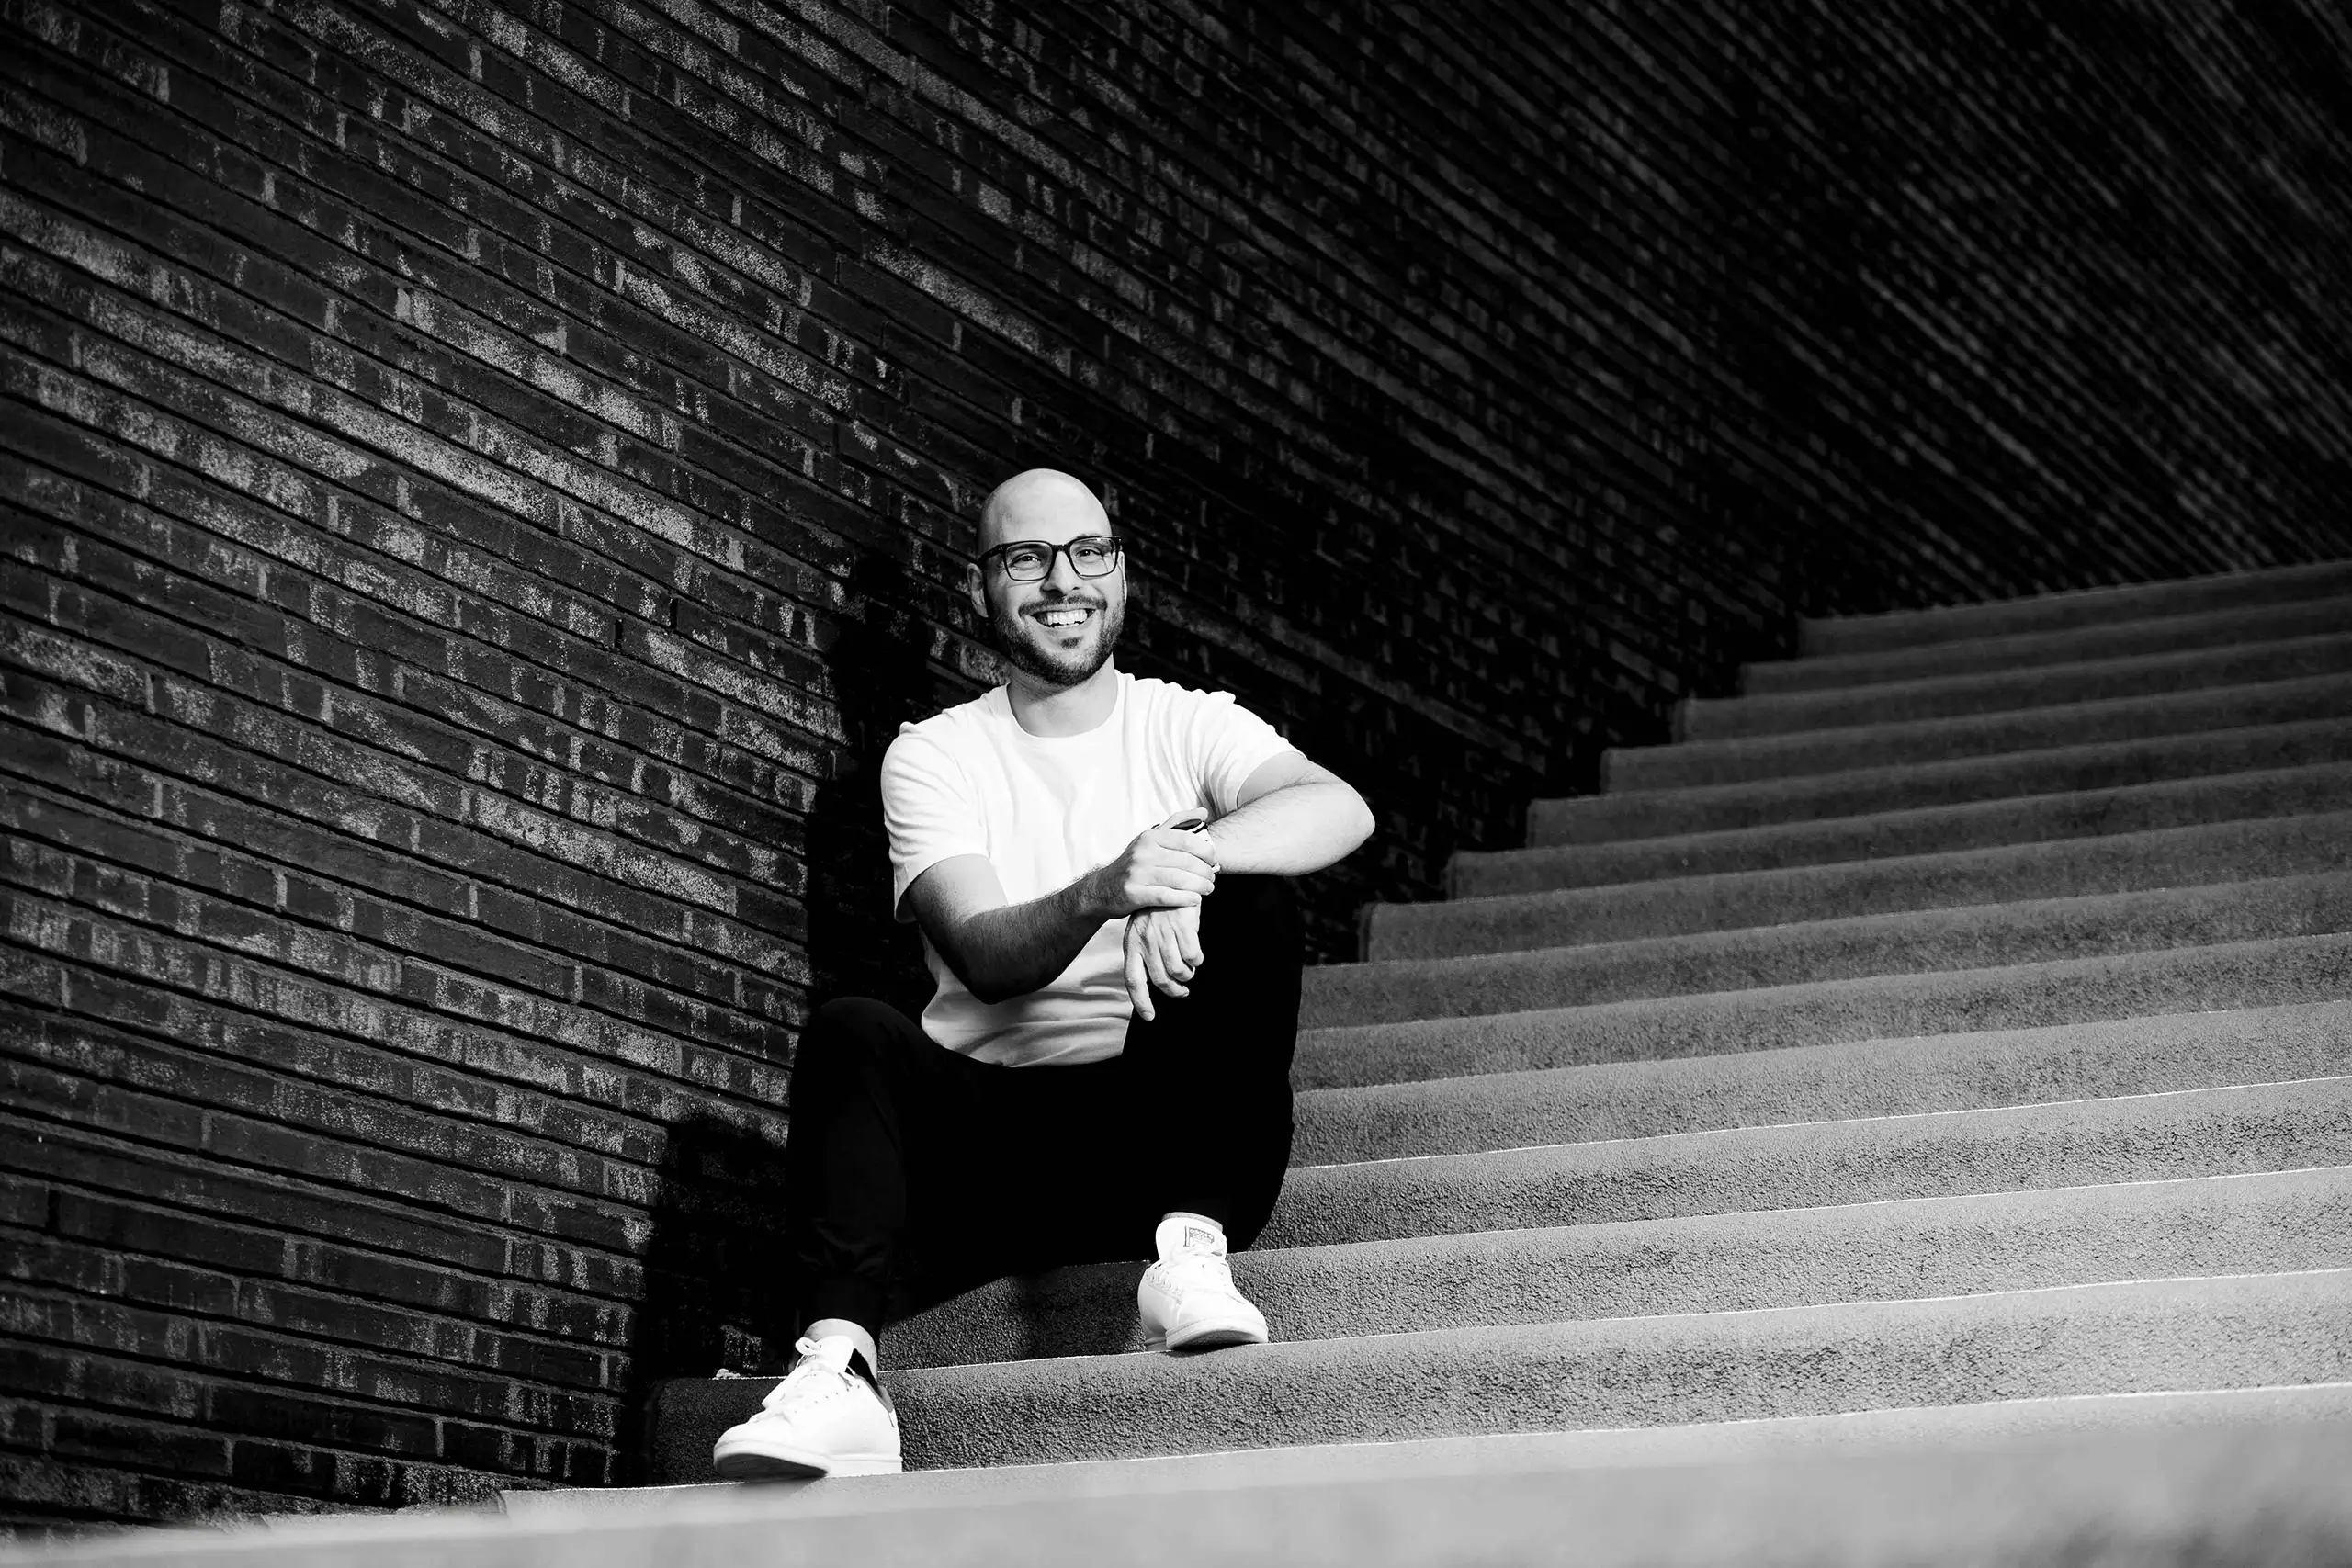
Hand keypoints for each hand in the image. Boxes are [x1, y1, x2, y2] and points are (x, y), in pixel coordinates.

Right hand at [1086, 825, 1217, 918]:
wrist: (1102, 888)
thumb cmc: (1134, 864)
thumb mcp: (1151, 839)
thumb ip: (1177, 824)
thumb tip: (1203, 812)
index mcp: (1150, 837)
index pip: (1187, 840)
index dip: (1206, 851)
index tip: (1214, 861)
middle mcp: (1143, 853)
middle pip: (1186, 862)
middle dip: (1205, 872)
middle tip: (1212, 879)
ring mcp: (1137, 873)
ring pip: (1179, 879)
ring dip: (1200, 886)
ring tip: (1208, 889)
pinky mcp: (1134, 894)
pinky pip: (1166, 896)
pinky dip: (1184, 899)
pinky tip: (1195, 900)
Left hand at [1124, 903, 1204, 1019]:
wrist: (1170, 878)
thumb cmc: (1158, 909)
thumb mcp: (1143, 931)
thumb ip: (1147, 954)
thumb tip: (1160, 981)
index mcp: (1132, 944)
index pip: (1134, 979)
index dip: (1142, 1001)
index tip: (1150, 1016)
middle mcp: (1145, 940)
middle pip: (1161, 979)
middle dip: (1175, 990)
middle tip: (1182, 991)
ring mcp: (1163, 933)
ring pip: (1179, 970)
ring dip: (1187, 974)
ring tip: (1190, 969)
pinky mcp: (1181, 925)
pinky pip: (1193, 955)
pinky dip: (1197, 960)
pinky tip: (1196, 955)